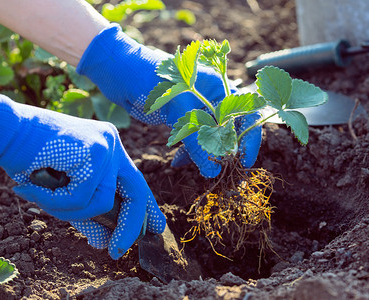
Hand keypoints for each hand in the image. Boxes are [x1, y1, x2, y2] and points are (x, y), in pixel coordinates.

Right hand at [0, 93, 165, 258]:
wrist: (2, 130)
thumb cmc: (28, 158)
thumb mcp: (63, 190)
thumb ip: (86, 211)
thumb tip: (103, 241)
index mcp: (108, 149)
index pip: (134, 183)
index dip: (146, 208)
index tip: (155, 227)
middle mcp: (112, 144)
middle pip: (135, 192)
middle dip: (129, 225)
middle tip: (116, 251)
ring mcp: (106, 145)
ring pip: (102, 202)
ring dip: (69, 211)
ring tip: (41, 199)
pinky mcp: (94, 151)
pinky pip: (82, 197)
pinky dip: (55, 202)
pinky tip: (33, 189)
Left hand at [77, 24, 261, 177]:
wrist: (119, 70)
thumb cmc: (150, 78)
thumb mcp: (177, 110)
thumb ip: (196, 141)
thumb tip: (214, 171)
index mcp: (219, 88)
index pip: (246, 114)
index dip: (249, 139)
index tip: (244, 162)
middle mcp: (212, 99)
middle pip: (229, 130)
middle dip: (226, 152)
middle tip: (221, 172)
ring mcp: (196, 109)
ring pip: (210, 138)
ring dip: (205, 155)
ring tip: (200, 171)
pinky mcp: (182, 118)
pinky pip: (192, 140)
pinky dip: (188, 153)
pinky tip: (177, 164)